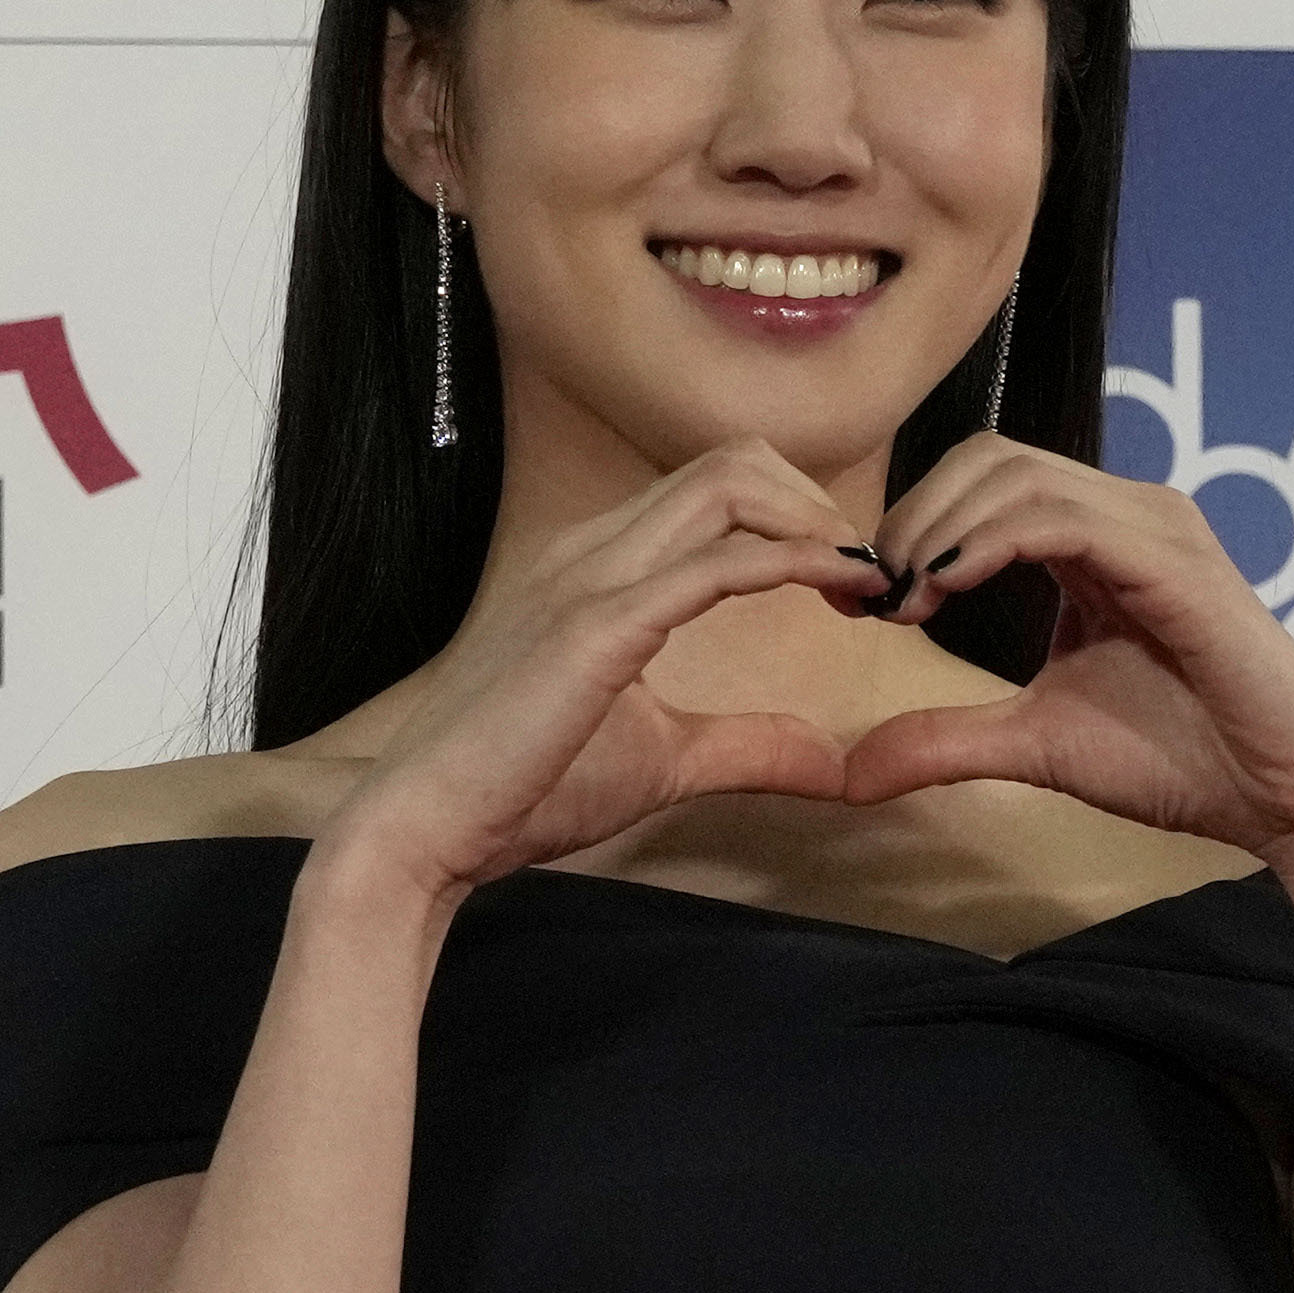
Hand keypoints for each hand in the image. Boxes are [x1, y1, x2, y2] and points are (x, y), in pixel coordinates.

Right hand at [319, 440, 872, 904]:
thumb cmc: (523, 791)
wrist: (425, 829)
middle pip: (732, 463)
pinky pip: (714, 564)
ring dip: (814, 521)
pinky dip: (793, 563)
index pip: (716, 488)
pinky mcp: (596, 626)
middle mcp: (591, 549)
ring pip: (727, 485)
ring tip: (865, 580)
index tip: (851, 583)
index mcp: (598, 565)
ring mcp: (589, 577)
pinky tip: (840, 591)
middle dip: (819, 504)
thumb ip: (745, 747)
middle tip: (868, 576)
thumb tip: (828, 757)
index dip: (798, 518)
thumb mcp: (661, 761)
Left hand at [841, 437, 1293, 862]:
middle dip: (913, 516)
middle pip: (989, 458)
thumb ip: (948, 740)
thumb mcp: (1037, 744)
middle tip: (874, 595)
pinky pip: (1061, 517)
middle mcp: (1130, 512)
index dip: (912, 523)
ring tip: (905, 598)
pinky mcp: (1174, 559)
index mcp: (1100, 538)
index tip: (869, 602)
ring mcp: (1156, 526)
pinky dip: (988, 542)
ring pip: (1016, 475)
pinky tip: (947, 590)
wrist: (1289, 798)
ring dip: (939, 527)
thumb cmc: (1186, 760)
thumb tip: (849, 773)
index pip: (985, 480)